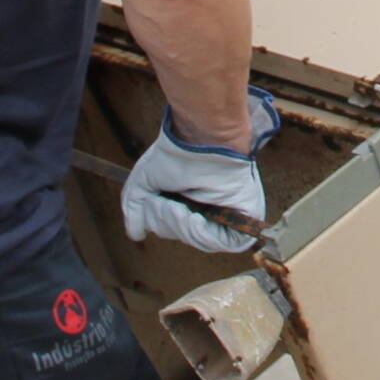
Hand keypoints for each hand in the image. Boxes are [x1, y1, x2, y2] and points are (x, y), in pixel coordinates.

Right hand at [121, 88, 280, 252]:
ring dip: (182, 227)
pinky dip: (203, 234)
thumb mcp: (143, 182)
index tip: (154, 201)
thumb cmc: (175, 154)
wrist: (202, 138)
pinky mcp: (244, 216)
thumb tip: (135, 234)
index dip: (162, 220)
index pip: (173, 226)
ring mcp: (227, 211)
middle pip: (185, 235)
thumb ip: (136, 210)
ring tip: (177, 207)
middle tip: (165, 202)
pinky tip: (194, 218)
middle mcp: (209, 205)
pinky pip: (224, 241)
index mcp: (189, 197)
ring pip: (201, 240)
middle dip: (170, 223)